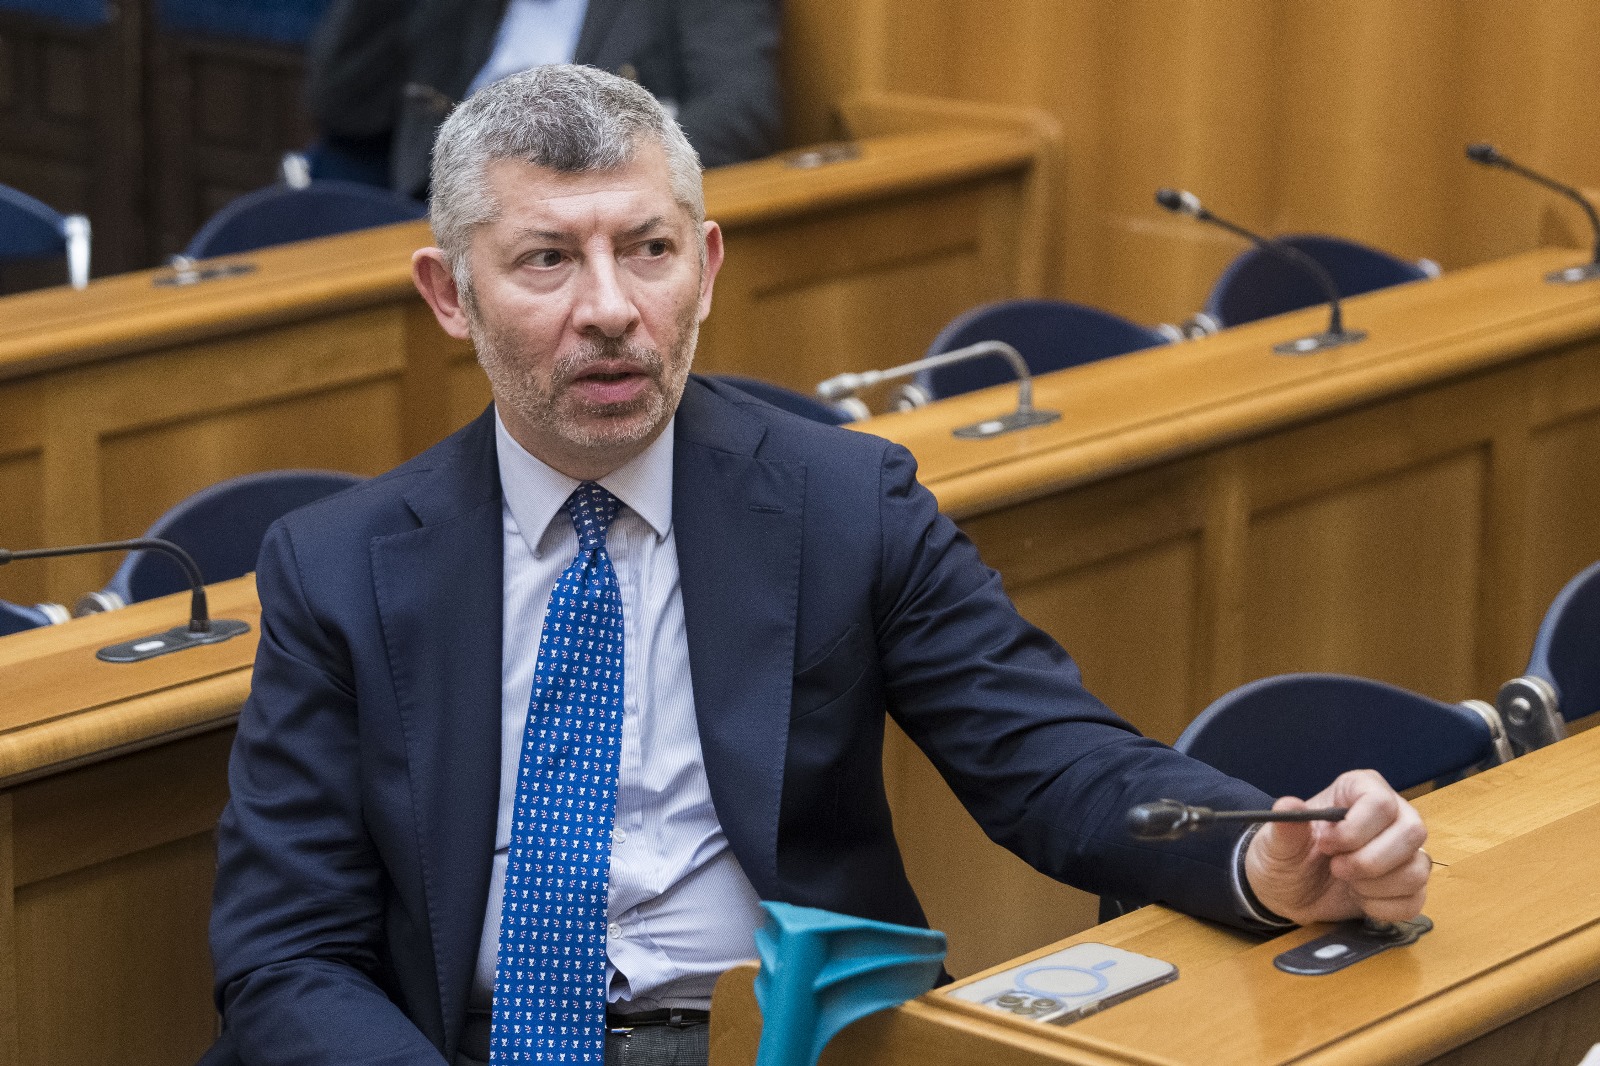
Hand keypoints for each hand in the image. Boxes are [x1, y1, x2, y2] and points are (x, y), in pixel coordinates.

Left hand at [1244, 769, 1429, 924]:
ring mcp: (1405, 850)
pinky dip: (1383, 907)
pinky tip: (1360, 900)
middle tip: (1336, 870)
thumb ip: (1285, 827)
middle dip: (1369, 861)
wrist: (1291, 892)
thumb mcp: (1276, 844)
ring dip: (1376, 886)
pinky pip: (1416, 899)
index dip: (1355, 830)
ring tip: (1347, 883)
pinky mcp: (1410, 884)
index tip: (1326, 845)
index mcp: (1359, 790)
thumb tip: (1289, 804)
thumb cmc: (1287, 856)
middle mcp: (1392, 814)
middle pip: (1412, 832)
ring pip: (1418, 868)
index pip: (1381, 802)